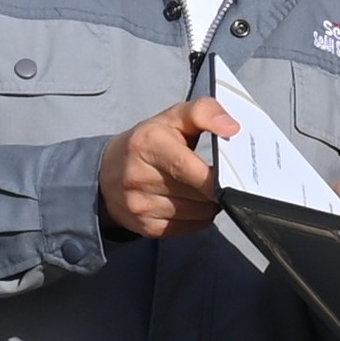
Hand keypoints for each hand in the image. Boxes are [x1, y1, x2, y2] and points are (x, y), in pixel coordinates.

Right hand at [100, 97, 235, 238]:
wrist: (107, 172)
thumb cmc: (149, 142)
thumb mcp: (173, 118)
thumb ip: (205, 112)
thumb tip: (232, 128)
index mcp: (148, 144)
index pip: (188, 166)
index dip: (215, 175)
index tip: (232, 174)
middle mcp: (139, 176)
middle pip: (198, 193)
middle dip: (217, 188)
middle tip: (220, 178)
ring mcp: (140, 205)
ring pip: (198, 213)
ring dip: (210, 204)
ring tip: (204, 189)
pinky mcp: (146, 227)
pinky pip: (189, 228)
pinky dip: (199, 217)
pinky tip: (192, 203)